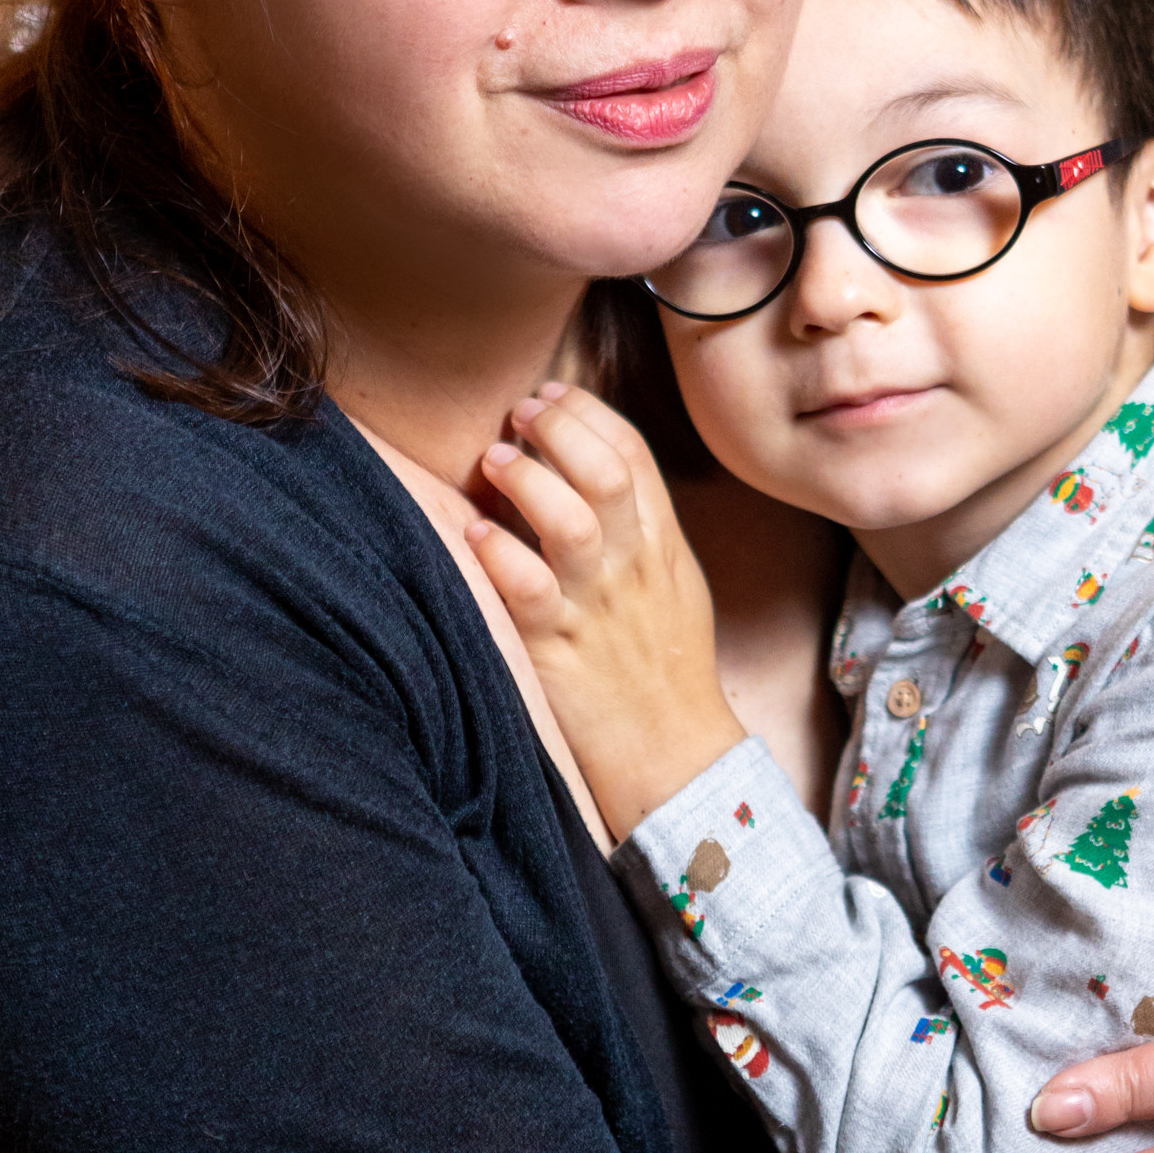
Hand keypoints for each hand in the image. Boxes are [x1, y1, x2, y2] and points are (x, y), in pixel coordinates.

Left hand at [469, 383, 742, 838]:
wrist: (678, 758)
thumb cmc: (665, 673)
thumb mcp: (672, 588)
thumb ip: (638, 530)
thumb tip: (586, 474)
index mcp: (663, 547)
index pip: (634, 455)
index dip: (588, 412)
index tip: (551, 393)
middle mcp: (634, 569)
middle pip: (604, 471)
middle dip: (558, 427)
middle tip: (518, 413)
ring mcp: (598, 609)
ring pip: (569, 521)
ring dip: (526, 479)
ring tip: (494, 460)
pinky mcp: (559, 653)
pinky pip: (526, 590)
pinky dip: (498, 553)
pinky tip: (475, 533)